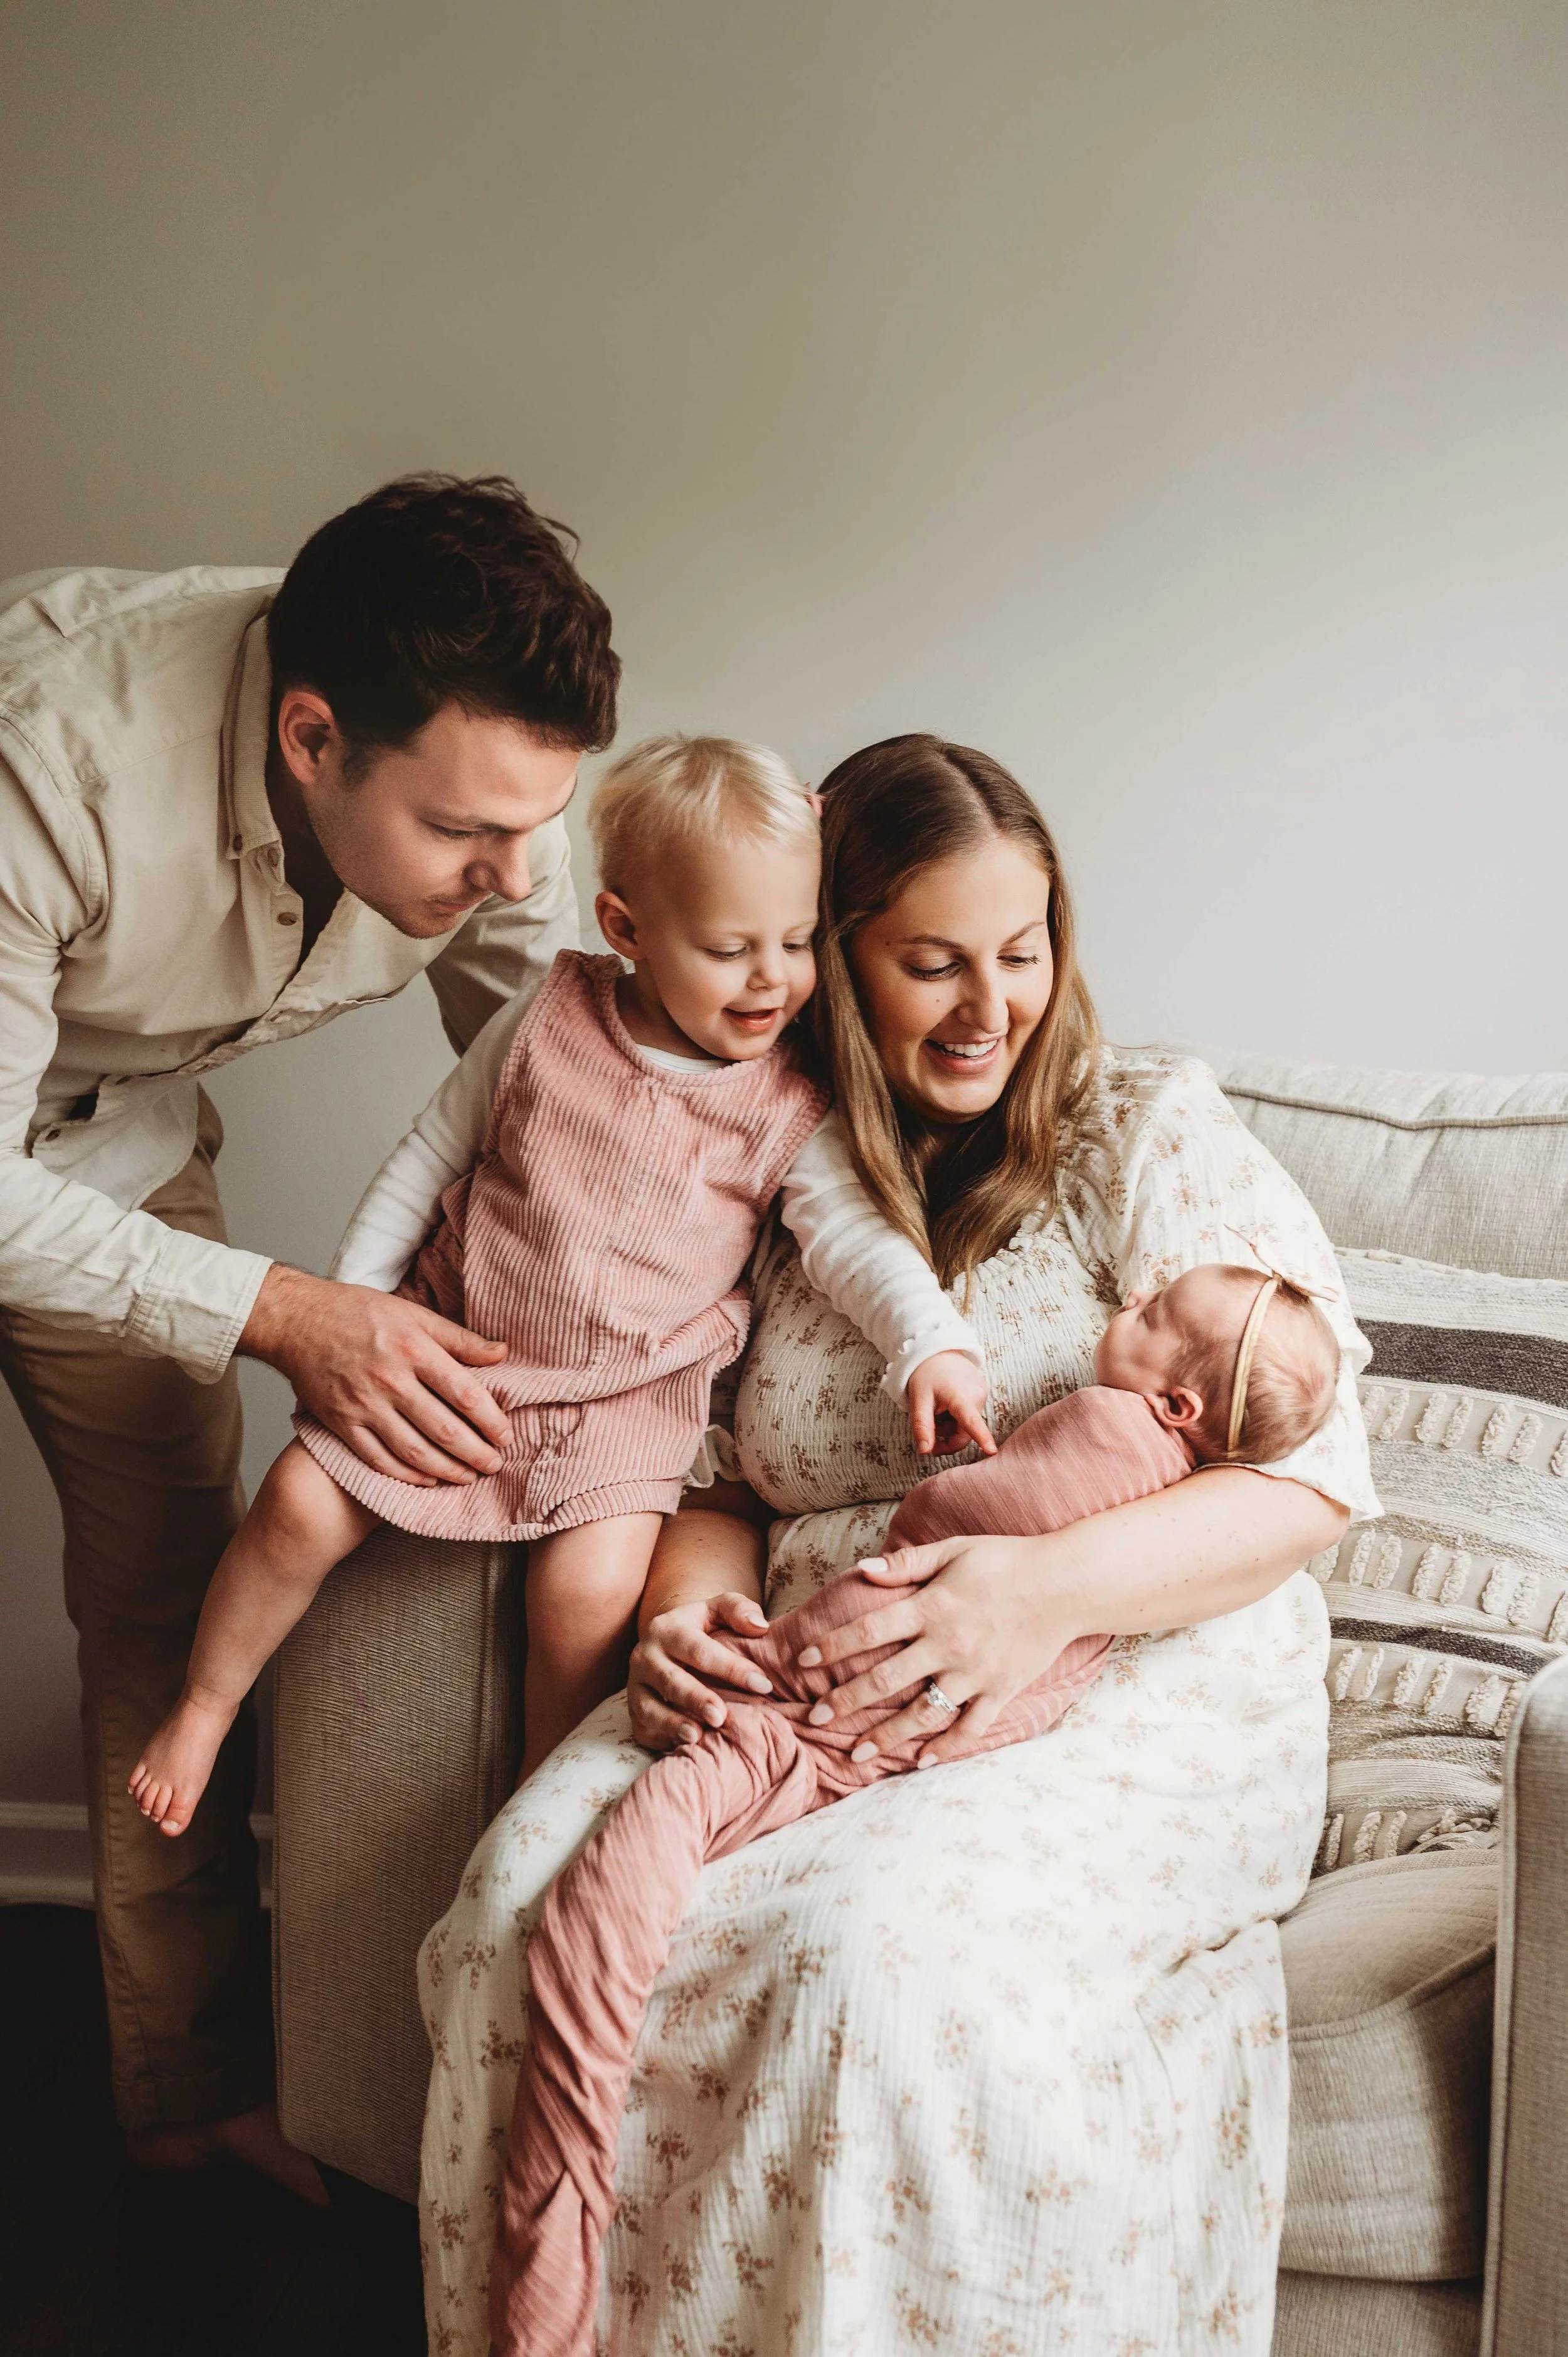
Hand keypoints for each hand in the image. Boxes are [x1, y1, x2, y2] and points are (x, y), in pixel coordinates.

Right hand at [238, 1264, 512, 1485]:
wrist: (297, 1322)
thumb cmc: (358, 1313)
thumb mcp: (413, 1314)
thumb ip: (459, 1338)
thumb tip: (501, 1353)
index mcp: (414, 1349)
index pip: (465, 1394)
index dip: (491, 1421)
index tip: (505, 1436)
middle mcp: (391, 1380)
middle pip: (444, 1428)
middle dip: (475, 1453)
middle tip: (495, 1465)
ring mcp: (364, 1405)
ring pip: (414, 1450)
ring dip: (446, 1469)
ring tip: (468, 1477)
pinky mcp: (341, 1423)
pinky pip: (378, 1458)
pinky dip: (406, 1474)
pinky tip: (427, 1480)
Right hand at [628, 1591, 774, 1750]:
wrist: (666, 1642)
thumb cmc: (702, 1628)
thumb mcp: (717, 1610)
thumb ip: (739, 1609)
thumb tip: (760, 1627)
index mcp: (667, 1629)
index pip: (700, 1650)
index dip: (732, 1668)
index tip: (763, 1684)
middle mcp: (645, 1656)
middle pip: (672, 1680)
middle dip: (696, 1699)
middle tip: (721, 1717)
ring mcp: (636, 1686)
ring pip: (650, 1708)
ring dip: (673, 1723)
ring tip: (698, 1736)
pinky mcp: (633, 1710)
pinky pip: (643, 1728)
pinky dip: (662, 1739)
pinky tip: (684, 1746)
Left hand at [796, 1533, 1080, 1765]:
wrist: (1067, 1584)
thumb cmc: (1007, 1560)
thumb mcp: (954, 1551)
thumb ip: (906, 1564)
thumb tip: (861, 1571)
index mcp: (932, 1607)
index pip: (869, 1631)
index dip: (833, 1647)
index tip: (804, 1662)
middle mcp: (948, 1645)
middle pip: (885, 1680)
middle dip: (845, 1701)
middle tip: (814, 1718)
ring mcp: (975, 1673)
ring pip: (921, 1713)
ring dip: (886, 1736)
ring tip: (856, 1754)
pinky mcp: (1001, 1691)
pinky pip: (969, 1727)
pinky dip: (945, 1748)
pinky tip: (920, 1763)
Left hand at [905, 1350, 995, 1457]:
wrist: (936, 1349)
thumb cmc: (926, 1373)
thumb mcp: (918, 1401)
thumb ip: (922, 1427)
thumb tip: (924, 1451)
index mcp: (961, 1396)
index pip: (972, 1422)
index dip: (982, 1438)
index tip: (992, 1451)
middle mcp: (977, 1395)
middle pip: (965, 1433)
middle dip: (946, 1437)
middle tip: (929, 1431)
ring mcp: (982, 1394)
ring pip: (966, 1425)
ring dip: (950, 1426)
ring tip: (937, 1410)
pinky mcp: (982, 1393)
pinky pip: (969, 1415)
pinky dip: (956, 1416)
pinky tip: (946, 1404)